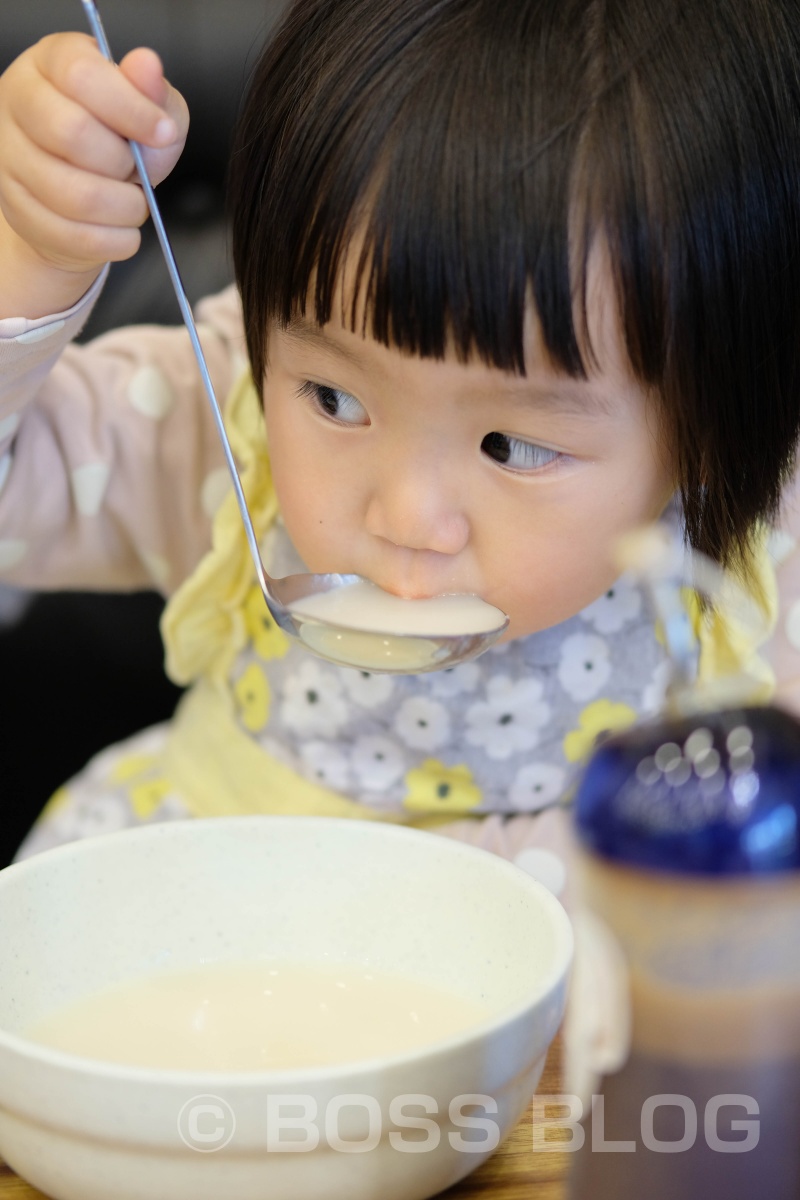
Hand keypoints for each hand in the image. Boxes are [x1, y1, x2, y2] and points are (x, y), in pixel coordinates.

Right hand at [0, 33, 188, 314]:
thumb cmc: (119, 140)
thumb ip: (152, 91)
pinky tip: (122, 228)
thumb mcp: (149, 107)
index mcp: (51, 62)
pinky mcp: (18, 210)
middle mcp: (18, 102)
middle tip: (137, 170)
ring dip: (124, 208)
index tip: (164, 133)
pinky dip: (114, 240)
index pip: (82, 75)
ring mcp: (10, 158)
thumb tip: (146, 65)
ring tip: (134, 202)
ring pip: (74, 195)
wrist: (89, 196)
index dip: (131, 108)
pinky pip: (74, 236)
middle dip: (124, 162)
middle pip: (71, 133)